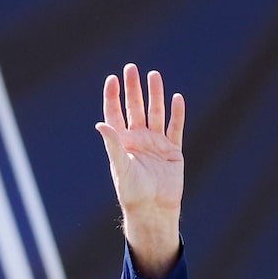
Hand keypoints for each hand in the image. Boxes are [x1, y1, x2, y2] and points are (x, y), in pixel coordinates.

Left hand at [96, 64, 183, 278]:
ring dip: (155, 95)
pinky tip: (177, 98)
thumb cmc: (132, 193)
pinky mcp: (173, 151)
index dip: (113, 96)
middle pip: (135, 107)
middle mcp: (138, 139)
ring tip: (154, 75)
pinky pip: (176, 128)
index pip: (115, 113)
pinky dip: (177, 114)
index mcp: (122, 142)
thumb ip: (113, 144)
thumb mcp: (120, 167)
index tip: (112, 79)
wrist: (154, 210)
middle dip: (133, 88)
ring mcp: (156, 143)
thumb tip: (100, 124)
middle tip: (131, 68)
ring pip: (156, 113)